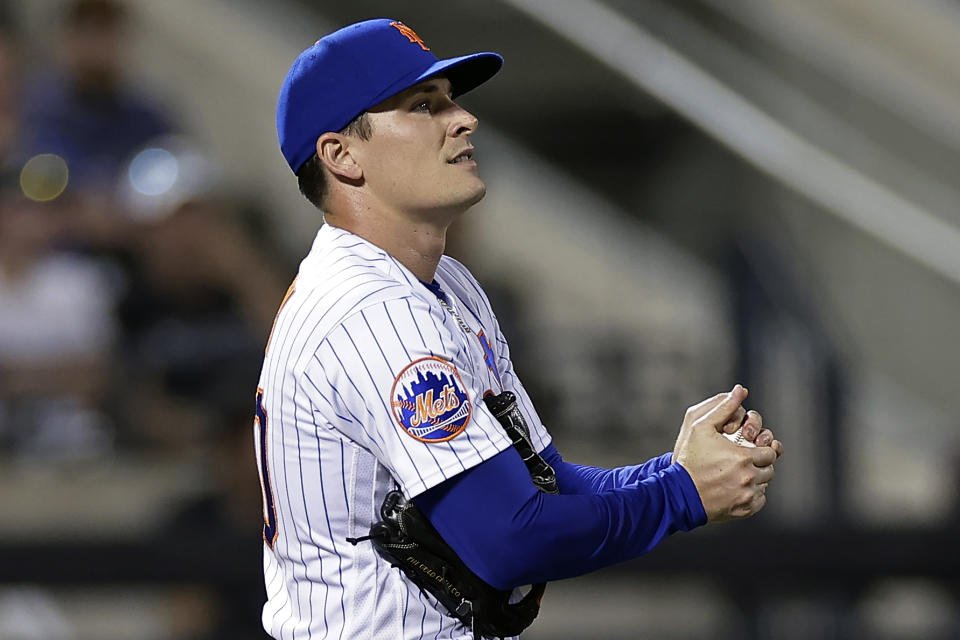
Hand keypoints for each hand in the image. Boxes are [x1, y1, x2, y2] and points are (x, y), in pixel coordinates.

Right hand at [672, 385, 778, 521]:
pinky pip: (759, 501)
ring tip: (737, 475)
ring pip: (764, 485)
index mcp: (743, 458)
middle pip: (769, 470)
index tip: (749, 450)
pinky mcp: (744, 510)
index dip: (760, 449)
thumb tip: (741, 390)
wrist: (678, 492)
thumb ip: (723, 407)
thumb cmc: (689, 458)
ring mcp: (747, 497)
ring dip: (756, 479)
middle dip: (759, 464)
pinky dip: (752, 496)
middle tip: (742, 462)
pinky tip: (736, 489)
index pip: (770, 452)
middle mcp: (749, 478)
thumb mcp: (700, 427)